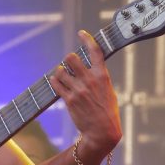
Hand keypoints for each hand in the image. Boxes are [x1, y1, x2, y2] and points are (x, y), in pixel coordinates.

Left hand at [50, 30, 121, 153]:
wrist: (102, 132)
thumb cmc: (107, 111)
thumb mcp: (109, 91)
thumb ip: (99, 77)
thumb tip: (90, 67)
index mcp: (102, 76)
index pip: (95, 52)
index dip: (87, 39)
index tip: (81, 33)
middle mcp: (89, 80)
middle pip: (71, 58)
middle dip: (68, 59)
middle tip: (70, 64)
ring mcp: (78, 90)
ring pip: (61, 71)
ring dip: (60, 71)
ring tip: (63, 76)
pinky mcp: (69, 100)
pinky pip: (56, 84)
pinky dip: (55, 81)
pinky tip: (57, 82)